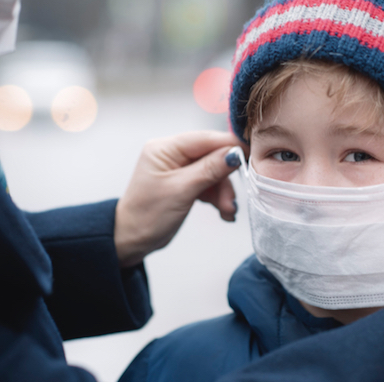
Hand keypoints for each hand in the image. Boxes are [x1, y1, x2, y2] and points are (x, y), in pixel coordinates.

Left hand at [114, 131, 243, 267]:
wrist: (132, 240)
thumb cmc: (147, 216)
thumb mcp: (181, 191)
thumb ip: (209, 169)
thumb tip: (235, 152)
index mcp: (164, 148)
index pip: (205, 139)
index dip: (230, 146)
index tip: (251, 156)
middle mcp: (171, 154)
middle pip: (212, 156)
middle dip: (225, 179)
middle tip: (231, 200)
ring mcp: (178, 168)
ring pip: (213, 172)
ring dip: (223, 192)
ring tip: (226, 211)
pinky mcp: (184, 182)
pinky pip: (208, 183)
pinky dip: (217, 197)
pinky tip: (223, 212)